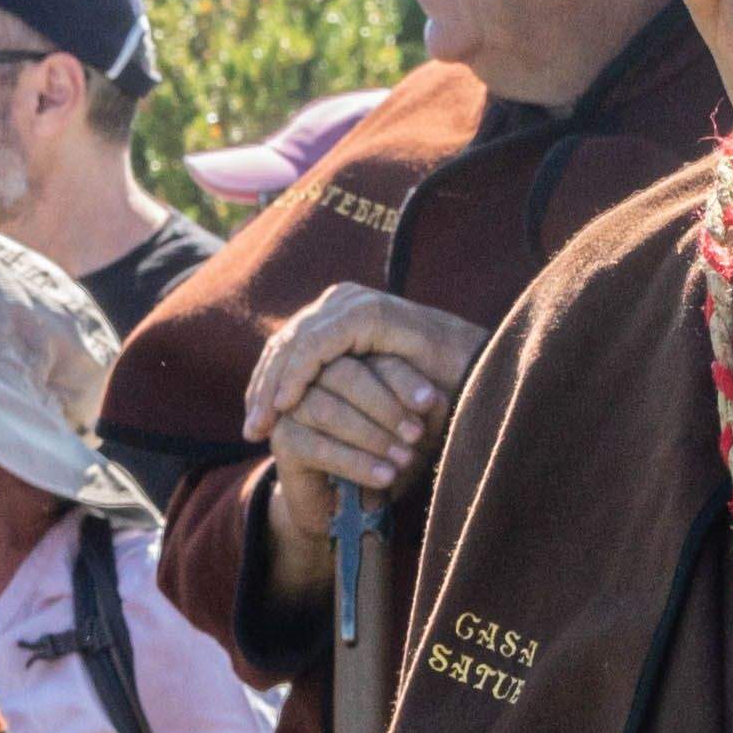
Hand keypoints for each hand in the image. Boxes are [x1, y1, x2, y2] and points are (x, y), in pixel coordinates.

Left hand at [246, 283, 481, 514]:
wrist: (481, 377)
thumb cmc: (434, 394)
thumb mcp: (376, 397)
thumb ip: (342, 395)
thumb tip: (299, 420)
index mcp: (342, 317)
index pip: (289, 349)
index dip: (268, 385)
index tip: (254, 426)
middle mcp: (344, 302)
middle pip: (285, 343)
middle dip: (264, 387)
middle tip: (251, 430)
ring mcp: (354, 303)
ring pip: (295, 341)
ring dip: (275, 385)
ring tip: (264, 423)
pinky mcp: (365, 312)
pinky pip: (318, 344)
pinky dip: (299, 374)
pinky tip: (287, 405)